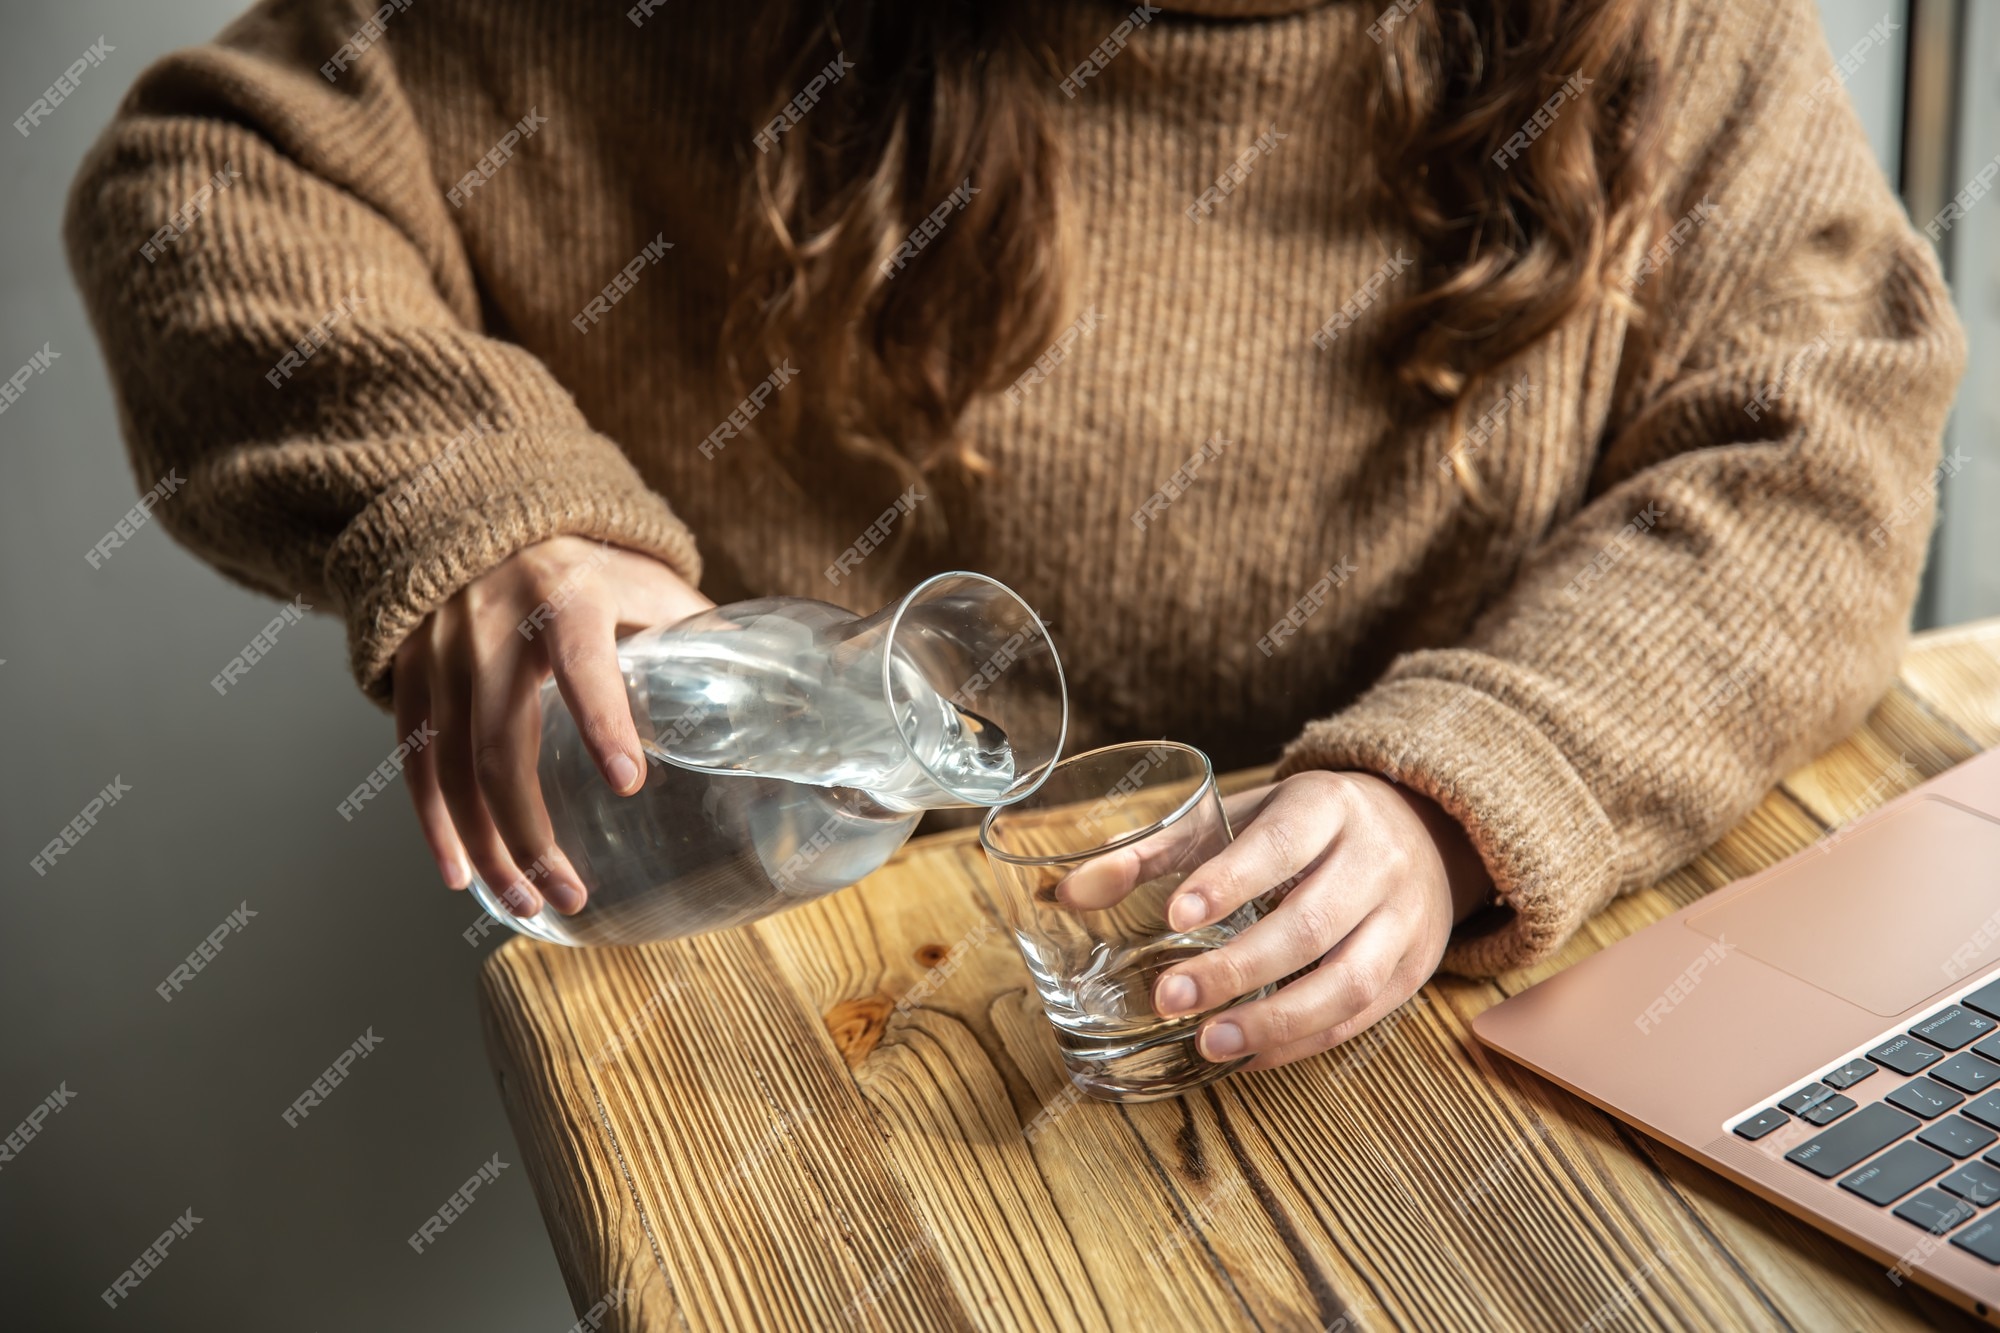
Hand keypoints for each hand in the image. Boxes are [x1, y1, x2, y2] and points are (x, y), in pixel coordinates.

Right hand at [391, 537, 712, 915]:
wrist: (479, 513)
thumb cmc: (587, 563)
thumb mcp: (646, 581)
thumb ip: (698, 634)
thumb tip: (779, 696)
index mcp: (568, 594)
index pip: (584, 661)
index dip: (603, 722)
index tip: (629, 784)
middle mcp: (493, 624)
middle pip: (500, 744)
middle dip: (531, 833)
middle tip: (570, 893)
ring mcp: (441, 652)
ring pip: (452, 768)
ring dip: (488, 848)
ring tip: (527, 903)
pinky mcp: (407, 674)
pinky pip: (415, 763)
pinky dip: (435, 825)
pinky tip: (462, 876)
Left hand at [1148, 771, 1491, 1070]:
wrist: (1418, 831)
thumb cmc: (1303, 827)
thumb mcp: (1237, 816)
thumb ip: (1154, 851)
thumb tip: (1068, 893)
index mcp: (1327, 806)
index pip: (1281, 843)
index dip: (1229, 880)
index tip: (1175, 916)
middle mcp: (1377, 860)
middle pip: (1311, 923)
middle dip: (1237, 968)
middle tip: (1170, 998)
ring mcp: (1403, 919)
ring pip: (1347, 981)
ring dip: (1275, 1022)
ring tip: (1210, 1042)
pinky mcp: (1415, 968)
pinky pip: (1360, 1017)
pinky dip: (1302, 1042)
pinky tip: (1248, 1055)